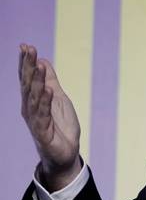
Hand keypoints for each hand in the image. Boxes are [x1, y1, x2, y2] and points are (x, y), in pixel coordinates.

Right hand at [19, 44, 81, 191]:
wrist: (66, 153)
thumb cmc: (60, 125)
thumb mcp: (58, 98)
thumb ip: (50, 80)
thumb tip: (43, 60)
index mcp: (33, 99)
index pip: (27, 78)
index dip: (26, 62)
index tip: (25, 46)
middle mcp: (30, 108)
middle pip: (27, 84)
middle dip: (27, 66)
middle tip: (28, 49)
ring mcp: (35, 120)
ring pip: (34, 97)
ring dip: (36, 81)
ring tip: (38, 65)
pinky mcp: (42, 132)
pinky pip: (43, 115)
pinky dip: (45, 102)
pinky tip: (48, 90)